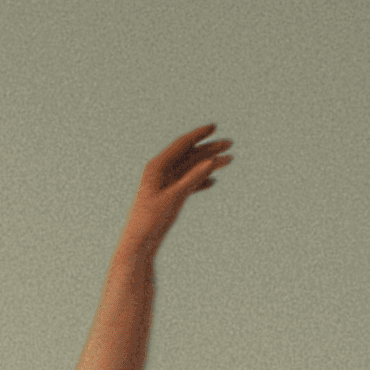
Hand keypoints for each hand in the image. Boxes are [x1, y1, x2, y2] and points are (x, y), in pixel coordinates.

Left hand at [120, 124, 233, 251]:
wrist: (139, 243)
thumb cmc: (153, 220)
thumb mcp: (175, 197)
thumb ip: (193, 178)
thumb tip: (211, 161)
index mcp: (157, 166)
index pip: (181, 145)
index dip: (198, 135)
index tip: (214, 126)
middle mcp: (159, 172)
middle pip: (188, 155)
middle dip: (209, 149)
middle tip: (229, 144)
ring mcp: (164, 184)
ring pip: (190, 169)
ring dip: (208, 164)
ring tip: (229, 160)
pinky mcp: (167, 196)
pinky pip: (186, 184)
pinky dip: (199, 181)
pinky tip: (212, 182)